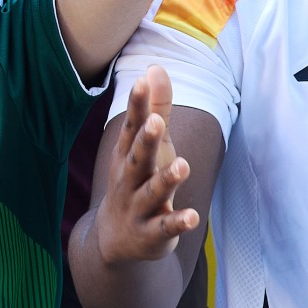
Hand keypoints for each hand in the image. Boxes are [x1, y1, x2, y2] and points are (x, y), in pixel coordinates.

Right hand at [93, 68, 201, 264]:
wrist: (114, 240)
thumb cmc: (135, 182)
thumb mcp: (144, 146)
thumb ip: (155, 108)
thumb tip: (155, 67)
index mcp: (127, 156)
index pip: (130, 128)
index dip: (136, 106)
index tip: (141, 82)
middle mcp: (129, 180)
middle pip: (137, 159)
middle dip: (146, 142)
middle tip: (156, 122)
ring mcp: (139, 208)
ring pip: (152, 193)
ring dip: (166, 180)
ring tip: (182, 166)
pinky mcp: (152, 233)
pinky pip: (165, 228)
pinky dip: (177, 222)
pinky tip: (193, 216)